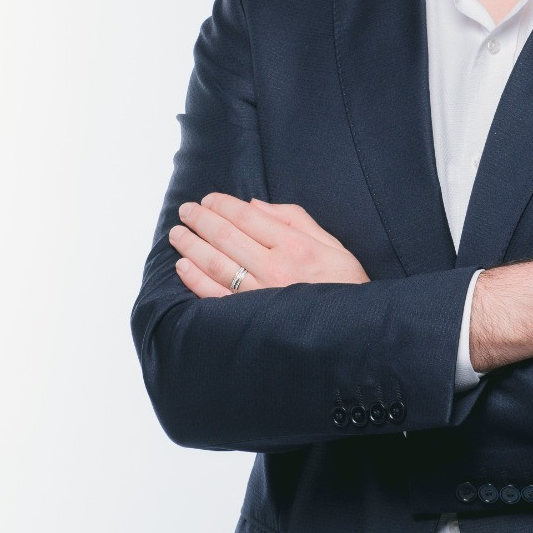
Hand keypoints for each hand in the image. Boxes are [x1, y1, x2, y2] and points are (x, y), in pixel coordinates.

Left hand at [169, 194, 368, 298]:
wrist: (354, 332)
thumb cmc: (345, 286)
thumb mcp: (332, 245)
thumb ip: (294, 219)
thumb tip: (254, 206)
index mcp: (296, 246)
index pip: (247, 216)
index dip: (222, 204)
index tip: (207, 200)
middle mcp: (275, 267)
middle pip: (226, 235)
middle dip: (200, 219)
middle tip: (186, 211)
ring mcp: (260, 294)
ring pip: (215, 263)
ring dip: (191, 245)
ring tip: (178, 234)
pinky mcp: (250, 318)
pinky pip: (214, 295)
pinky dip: (194, 279)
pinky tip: (183, 266)